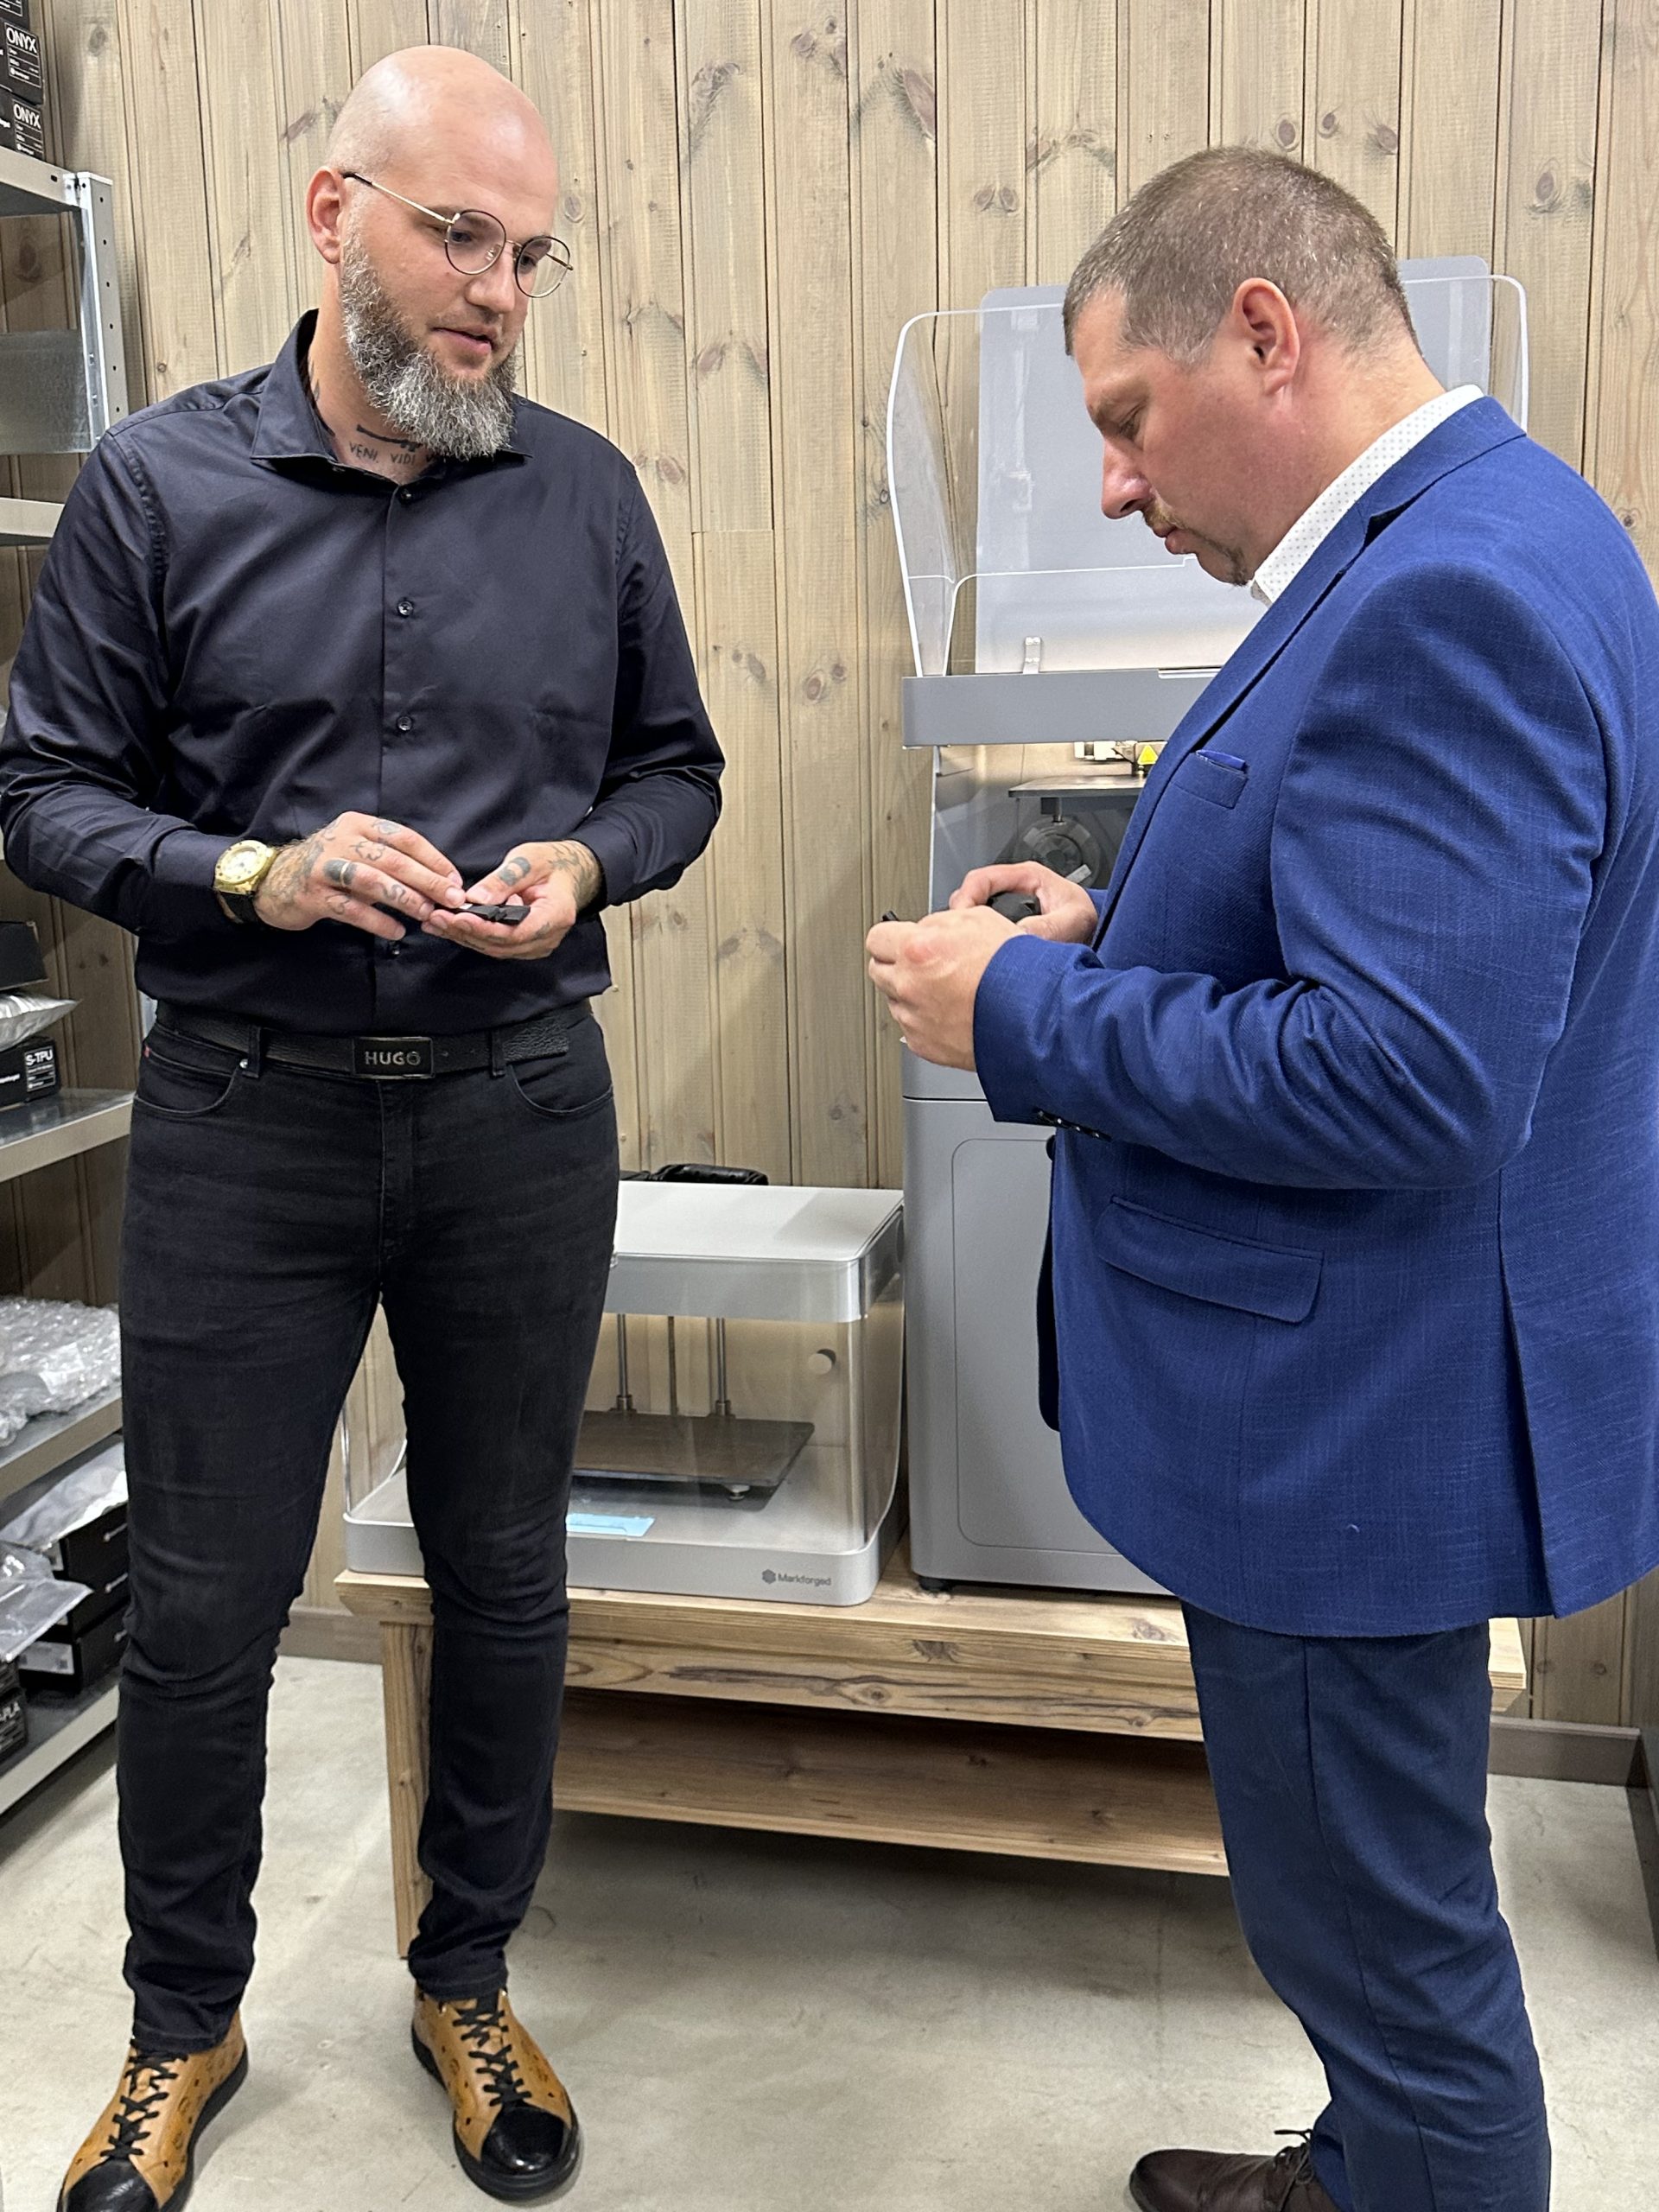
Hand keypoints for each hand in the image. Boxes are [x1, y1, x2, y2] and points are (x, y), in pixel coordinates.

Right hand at [254, 814, 464, 937]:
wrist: (274, 881)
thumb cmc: (329, 868)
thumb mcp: (358, 853)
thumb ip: (392, 862)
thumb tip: (439, 883)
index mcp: (358, 824)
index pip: (404, 838)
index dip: (433, 859)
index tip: (455, 880)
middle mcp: (340, 840)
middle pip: (391, 859)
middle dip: (427, 880)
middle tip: (452, 900)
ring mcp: (324, 867)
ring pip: (371, 881)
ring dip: (404, 898)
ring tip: (426, 914)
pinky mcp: (312, 895)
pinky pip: (351, 909)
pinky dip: (377, 921)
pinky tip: (396, 931)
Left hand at [422, 839, 602, 961]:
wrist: (569, 873)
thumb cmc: (552, 864)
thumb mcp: (529, 861)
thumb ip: (504, 880)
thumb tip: (475, 898)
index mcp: (556, 916)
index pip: (516, 932)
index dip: (484, 928)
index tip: (458, 917)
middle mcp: (548, 938)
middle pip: (501, 945)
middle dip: (466, 933)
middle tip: (437, 917)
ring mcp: (536, 945)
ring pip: (495, 949)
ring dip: (464, 936)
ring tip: (436, 921)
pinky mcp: (523, 944)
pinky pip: (495, 945)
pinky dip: (471, 936)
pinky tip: (448, 926)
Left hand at [866, 905, 1016, 1068]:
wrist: (1034, 1014)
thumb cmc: (1014, 969)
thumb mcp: (978, 919)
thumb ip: (940, 922)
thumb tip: (926, 927)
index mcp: (916, 949)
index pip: (876, 938)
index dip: (891, 936)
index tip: (897, 939)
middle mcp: (908, 985)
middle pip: (879, 970)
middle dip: (898, 964)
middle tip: (923, 964)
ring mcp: (914, 1018)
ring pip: (894, 1001)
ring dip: (911, 994)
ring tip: (947, 990)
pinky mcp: (924, 1045)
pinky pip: (911, 1027)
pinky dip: (925, 1020)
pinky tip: (951, 1012)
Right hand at [949, 862, 1098, 944]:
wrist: (1095, 931)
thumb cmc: (1086, 921)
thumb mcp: (1072, 921)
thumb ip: (1046, 928)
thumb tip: (1015, 935)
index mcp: (1029, 876)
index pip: (982, 878)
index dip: (966, 897)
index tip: (961, 919)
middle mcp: (1015, 884)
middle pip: (971, 892)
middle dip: (961, 913)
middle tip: (958, 935)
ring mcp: (1008, 900)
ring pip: (973, 907)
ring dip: (967, 925)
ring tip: (966, 942)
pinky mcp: (1006, 917)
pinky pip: (980, 921)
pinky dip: (974, 933)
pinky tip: (976, 947)